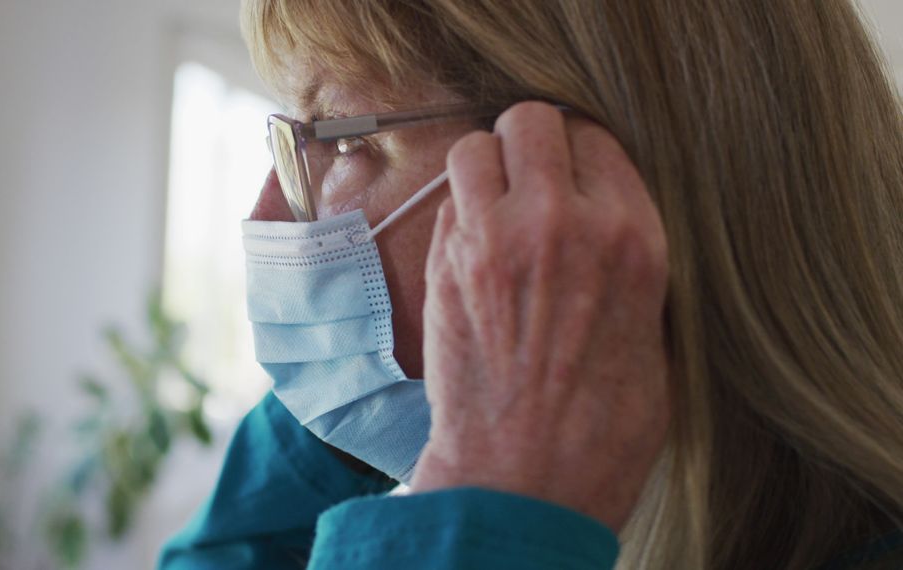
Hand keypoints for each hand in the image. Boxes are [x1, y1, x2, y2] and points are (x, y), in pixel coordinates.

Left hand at [411, 102, 670, 532]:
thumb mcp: (654, 330)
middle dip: (527, 141)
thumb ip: (626, 258)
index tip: (573, 176)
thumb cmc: (602, 423)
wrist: (525, 473)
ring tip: (493, 204)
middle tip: (528, 176)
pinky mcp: (445, 264)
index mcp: (631, 236)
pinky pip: (447, 204)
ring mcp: (494, 239)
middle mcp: (562, 222)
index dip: (580, 155)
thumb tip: (601, 220)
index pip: (596, 136)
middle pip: (532, 119)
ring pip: (473, 147)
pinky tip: (474, 251)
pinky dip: (459, 215)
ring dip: (482, 168)